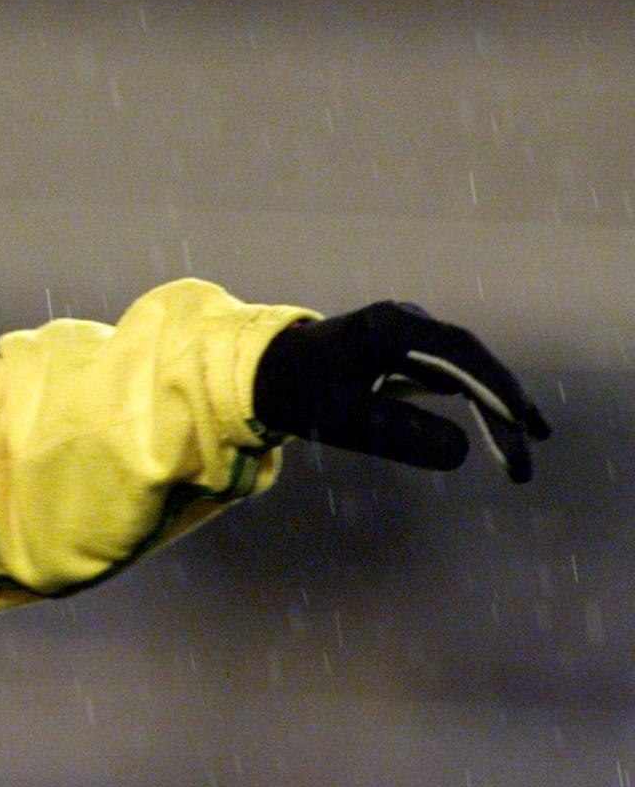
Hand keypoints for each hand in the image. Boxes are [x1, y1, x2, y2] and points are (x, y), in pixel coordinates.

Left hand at [252, 300, 550, 481]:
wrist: (260, 371)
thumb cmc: (298, 392)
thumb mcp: (345, 419)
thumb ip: (399, 433)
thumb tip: (460, 451)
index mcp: (393, 328)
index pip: (462, 357)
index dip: (498, 392)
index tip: (525, 428)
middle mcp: (407, 323)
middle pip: (470, 363)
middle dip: (502, 409)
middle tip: (525, 463)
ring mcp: (407, 333)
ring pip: (464, 368)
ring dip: (494, 405)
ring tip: (525, 445)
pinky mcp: (404, 350)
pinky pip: (450, 373)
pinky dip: (474, 399)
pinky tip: (496, 423)